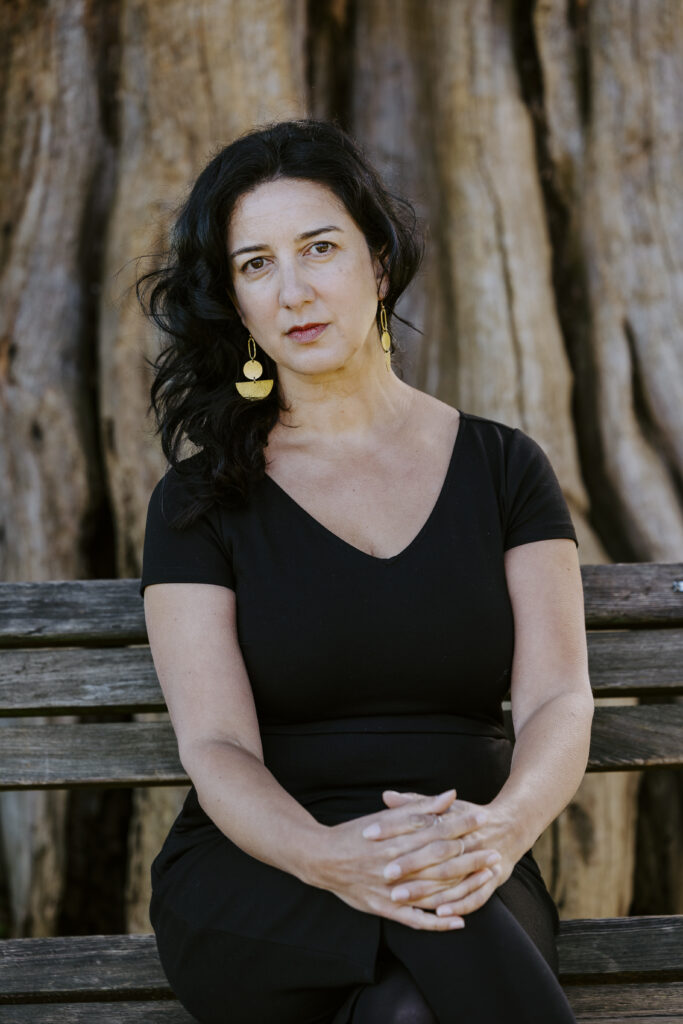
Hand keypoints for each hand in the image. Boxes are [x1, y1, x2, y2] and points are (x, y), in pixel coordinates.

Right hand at [311, 789, 498, 930]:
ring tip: (486, 880)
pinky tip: (459, 922)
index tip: (483, 818)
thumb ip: (418, 808)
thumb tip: (450, 795)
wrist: (321, 859)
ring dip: (462, 886)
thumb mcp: (385, 817)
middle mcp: (397, 865)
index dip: (460, 824)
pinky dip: (438, 922)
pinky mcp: (386, 909)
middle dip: (469, 855)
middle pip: (440, 860)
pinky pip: (416, 919)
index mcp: (396, 839)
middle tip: (494, 850)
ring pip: (433, 890)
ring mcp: (392, 890)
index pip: (436, 830)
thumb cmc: (356, 834)